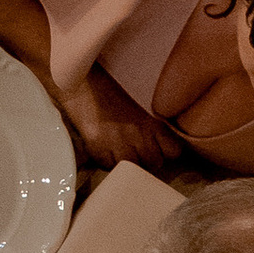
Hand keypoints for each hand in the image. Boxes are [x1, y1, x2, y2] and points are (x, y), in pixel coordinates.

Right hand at [61, 70, 181, 171]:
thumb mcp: (135, 110)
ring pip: (132, 168)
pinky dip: (105, 162)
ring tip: (116, 154)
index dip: (166, 153)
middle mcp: (138, 133)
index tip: (158, 150)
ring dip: (125, 165)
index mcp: (150, 122)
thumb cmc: (105, 94)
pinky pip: (107, 166)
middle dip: (145, 162)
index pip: (174, 151)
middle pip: (154, 163)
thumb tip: (155, 151)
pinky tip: (101, 151)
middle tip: (134, 154)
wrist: (79, 84)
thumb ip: (148, 131)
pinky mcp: (97, 147)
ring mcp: (118, 141)